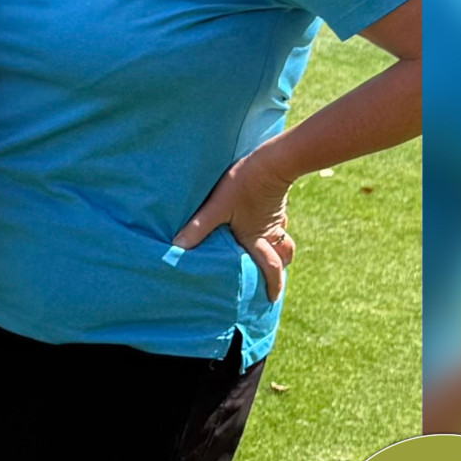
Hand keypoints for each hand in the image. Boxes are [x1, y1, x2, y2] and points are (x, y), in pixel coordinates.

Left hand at [174, 153, 296, 301]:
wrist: (273, 161)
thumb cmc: (243, 184)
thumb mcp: (217, 207)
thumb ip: (198, 228)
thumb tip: (177, 247)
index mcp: (256, 238)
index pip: (270, 268)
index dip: (273, 285)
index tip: (272, 300)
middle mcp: (270, 232)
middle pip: (283, 257)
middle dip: (280, 271)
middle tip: (275, 280)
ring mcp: (277, 218)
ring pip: (283, 241)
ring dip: (280, 250)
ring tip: (273, 255)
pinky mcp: (277, 204)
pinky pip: (280, 224)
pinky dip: (276, 230)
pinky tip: (266, 223)